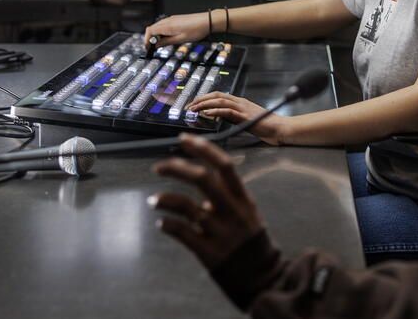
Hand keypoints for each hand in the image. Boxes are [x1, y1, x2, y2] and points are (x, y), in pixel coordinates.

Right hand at [144, 12, 209, 47]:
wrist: (207, 21)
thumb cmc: (196, 30)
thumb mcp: (180, 39)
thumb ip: (166, 42)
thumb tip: (156, 45)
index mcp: (167, 26)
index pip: (149, 31)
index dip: (146, 40)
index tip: (147, 48)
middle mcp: (168, 20)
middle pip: (152, 28)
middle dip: (150, 39)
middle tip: (153, 48)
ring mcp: (171, 19)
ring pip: (157, 27)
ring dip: (156, 35)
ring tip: (160, 44)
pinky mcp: (175, 19)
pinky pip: (164, 25)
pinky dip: (162, 32)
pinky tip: (167, 38)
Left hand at [150, 134, 266, 269]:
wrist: (263, 278)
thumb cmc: (252, 242)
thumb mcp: (248, 213)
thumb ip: (227, 196)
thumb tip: (201, 180)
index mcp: (243, 199)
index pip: (224, 166)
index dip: (203, 149)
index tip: (184, 139)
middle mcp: (232, 212)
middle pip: (203, 180)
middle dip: (177, 168)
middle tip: (159, 167)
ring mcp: (220, 232)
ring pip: (186, 206)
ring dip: (165, 200)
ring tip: (154, 201)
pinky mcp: (209, 252)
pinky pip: (181, 232)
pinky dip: (167, 225)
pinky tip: (161, 223)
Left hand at [187, 92, 285, 144]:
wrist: (279, 127)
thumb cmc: (264, 124)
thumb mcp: (245, 118)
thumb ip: (232, 115)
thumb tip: (217, 115)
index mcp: (240, 101)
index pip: (218, 94)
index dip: (204, 97)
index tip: (194, 103)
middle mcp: (240, 102)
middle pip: (216, 95)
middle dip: (200, 99)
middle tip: (189, 106)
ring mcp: (243, 108)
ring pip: (220, 100)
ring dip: (204, 104)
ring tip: (194, 109)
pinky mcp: (245, 116)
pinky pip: (228, 111)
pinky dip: (216, 110)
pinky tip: (208, 113)